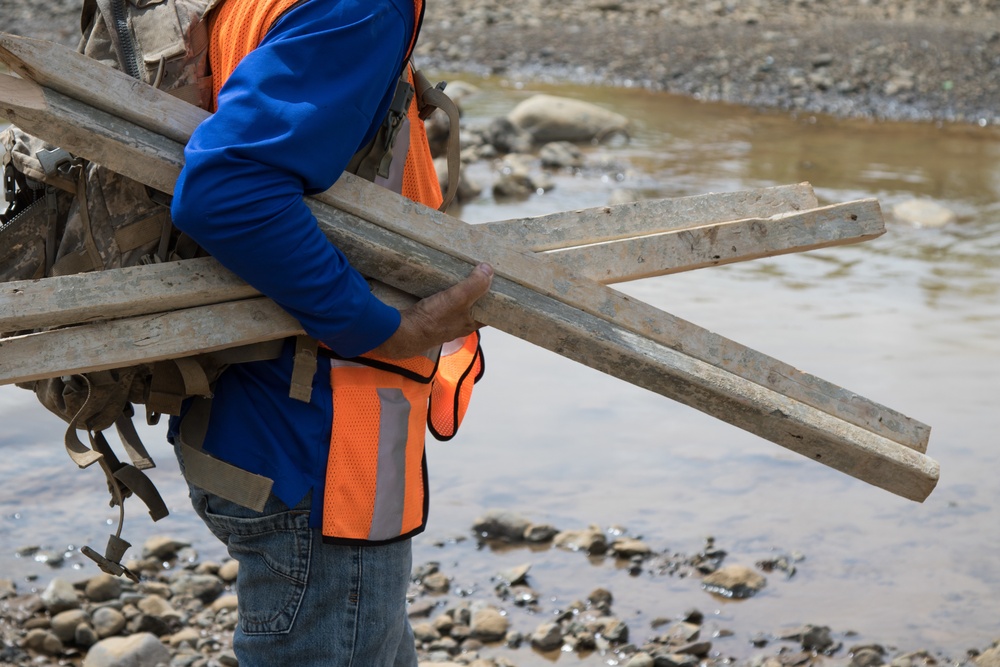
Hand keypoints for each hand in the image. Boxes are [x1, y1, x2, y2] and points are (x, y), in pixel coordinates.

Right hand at [372, 263, 492, 358]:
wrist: (405, 332)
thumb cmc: (434, 318)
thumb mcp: (459, 298)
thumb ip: (475, 285)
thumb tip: (489, 269)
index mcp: (471, 324)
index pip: (490, 314)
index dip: (495, 302)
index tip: (499, 288)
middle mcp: (460, 326)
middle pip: (474, 310)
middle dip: (477, 296)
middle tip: (480, 277)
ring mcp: (444, 325)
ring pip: (458, 309)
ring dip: (461, 296)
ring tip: (462, 278)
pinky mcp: (430, 321)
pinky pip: (443, 308)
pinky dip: (445, 298)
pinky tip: (442, 288)